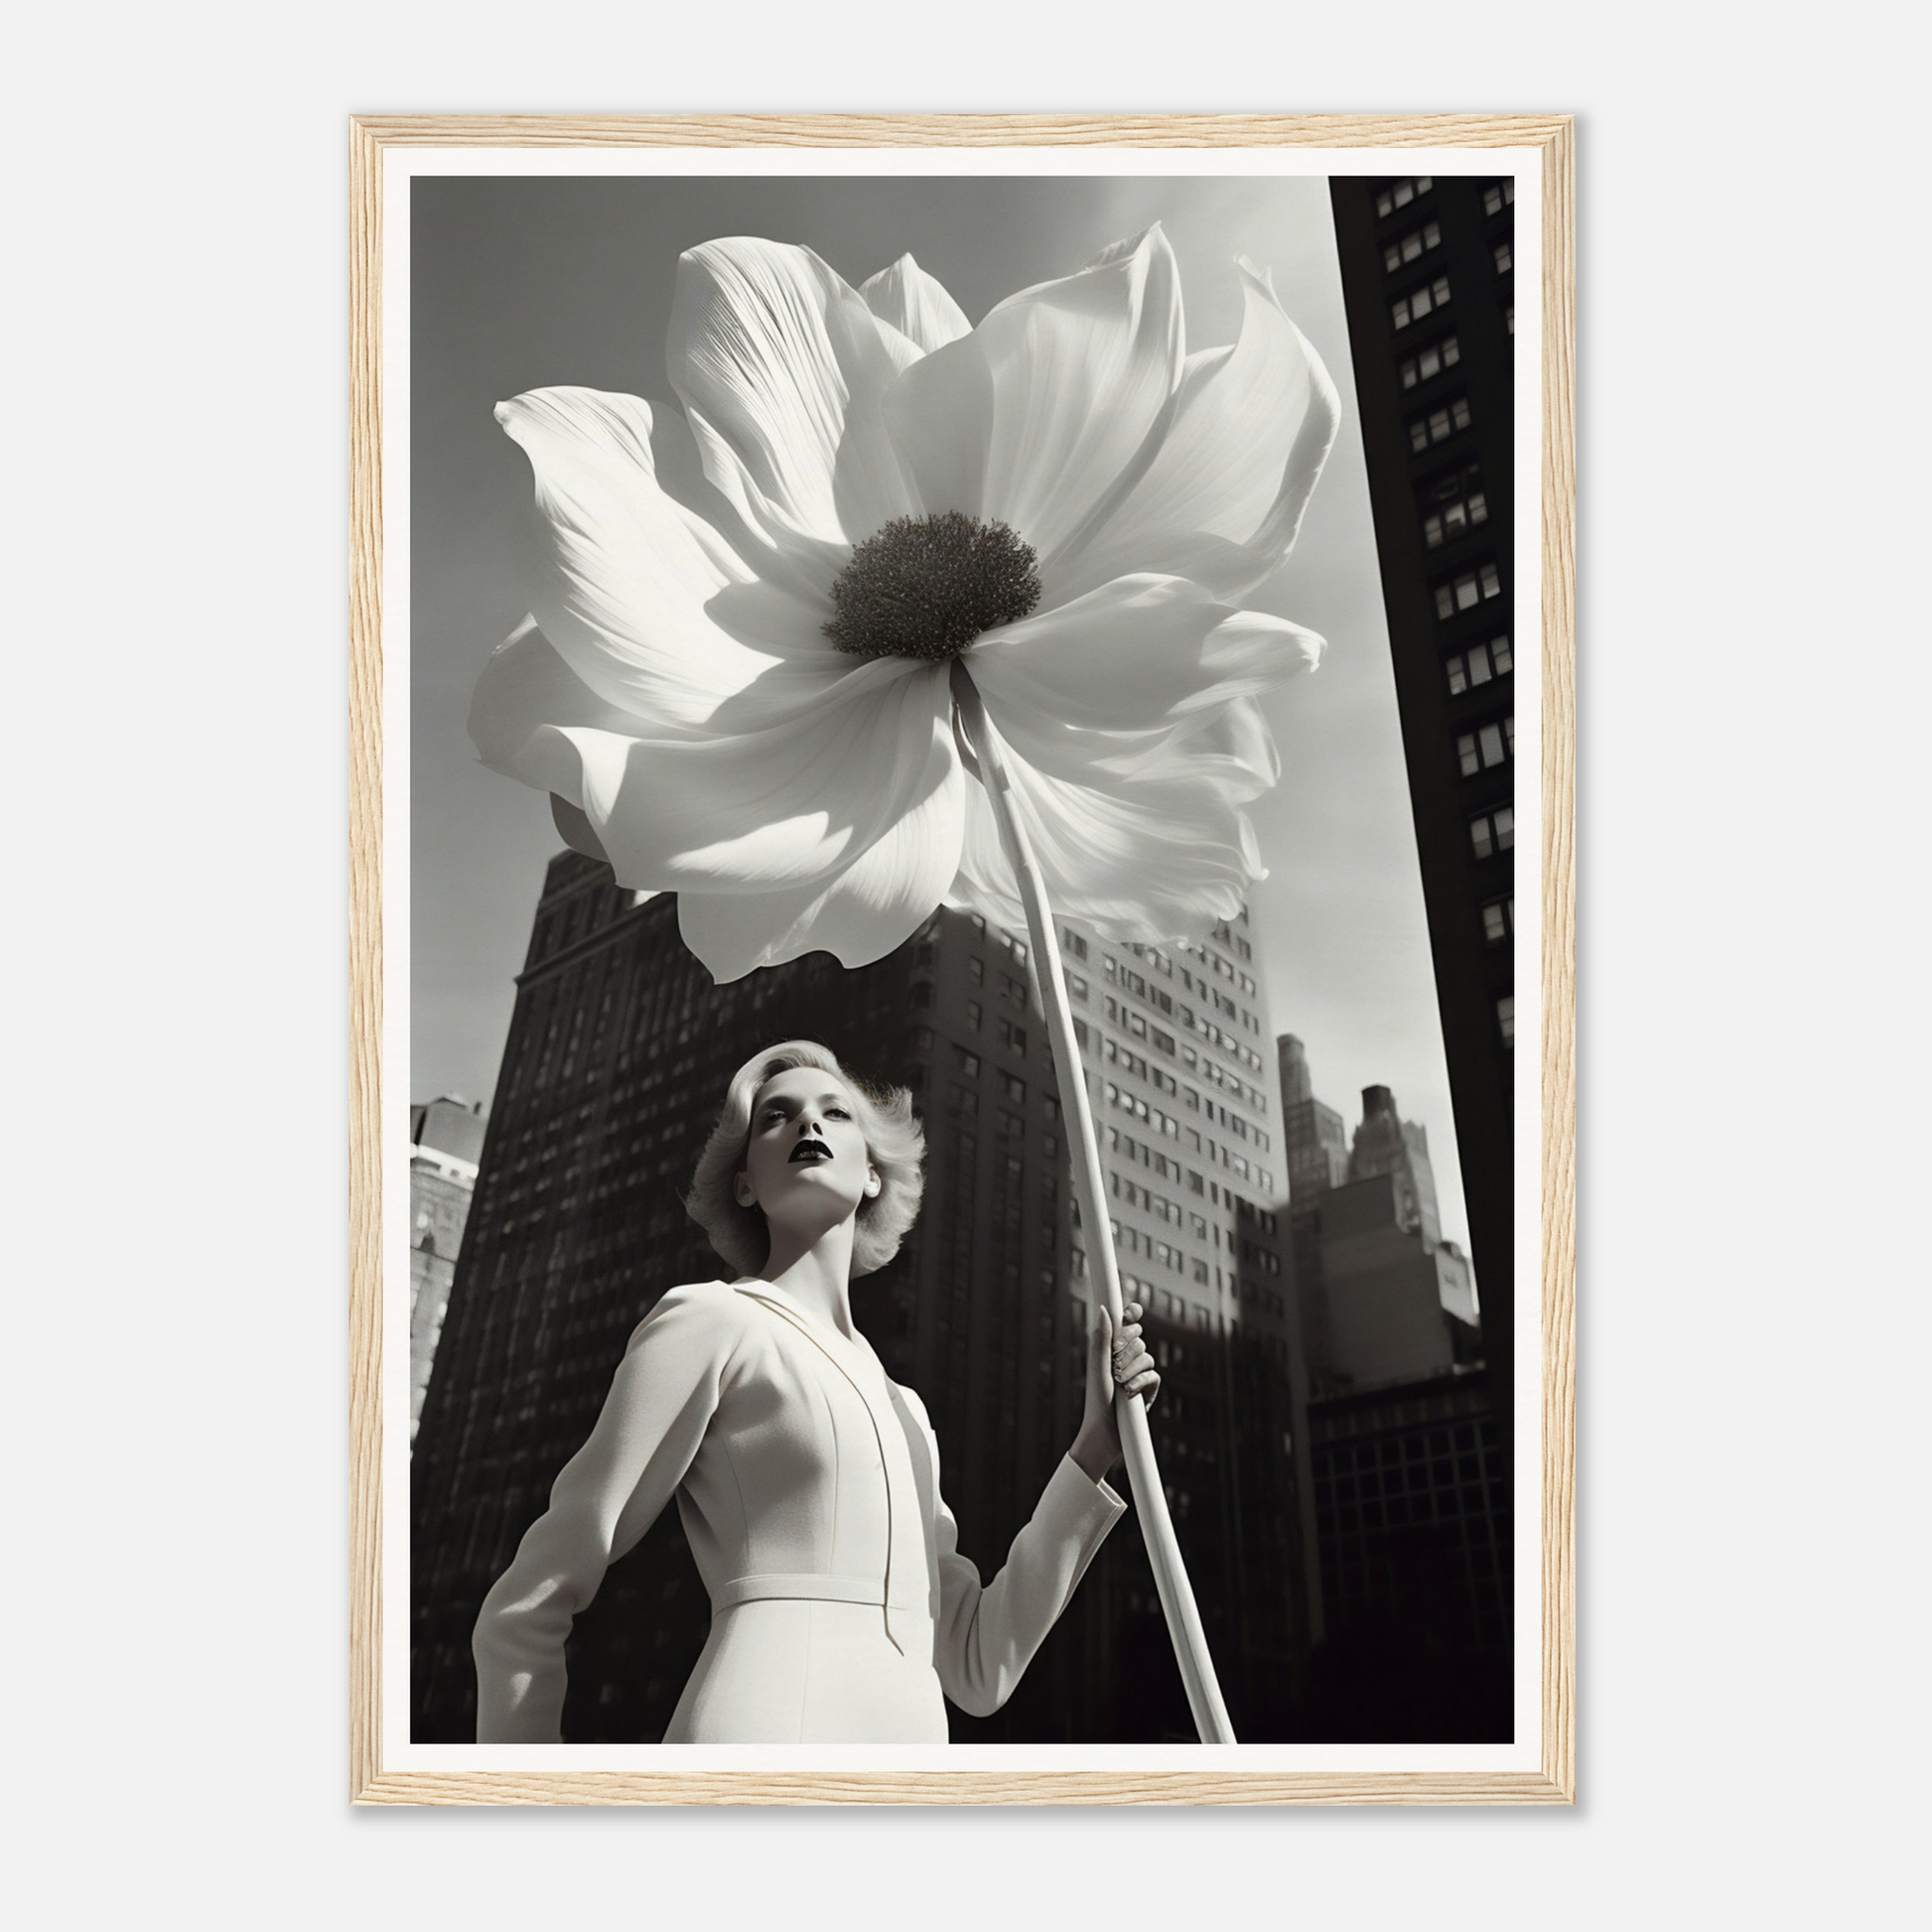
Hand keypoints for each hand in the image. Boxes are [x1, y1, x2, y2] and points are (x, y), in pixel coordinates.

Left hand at [1070, 1300, 1160, 1481]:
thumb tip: (1104, 1309)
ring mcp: (1138, 1374)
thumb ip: (1102, 1339)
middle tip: (1115, 1360)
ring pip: (1147, 1356)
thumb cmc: (1095, 1401)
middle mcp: (1124, 1359)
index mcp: (1110, 1350)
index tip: (1132, 1312)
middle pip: (1138, 1338)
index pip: (1126, 1325)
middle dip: (1128, 1347)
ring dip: (1132, 1369)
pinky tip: (1131, 1393)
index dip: (1131, 1315)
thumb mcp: (1098, 1368)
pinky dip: (1142, 1382)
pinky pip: (1154, 1376)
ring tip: (1120, 1383)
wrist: (1104, 1433)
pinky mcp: (1148, 1390)